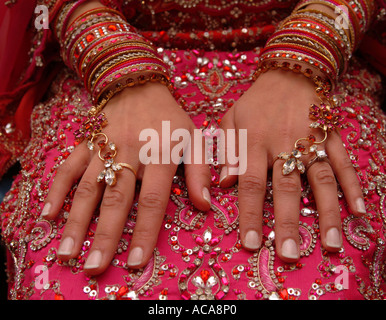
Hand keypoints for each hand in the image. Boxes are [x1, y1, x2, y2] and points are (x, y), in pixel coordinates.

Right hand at [42, 82, 210, 274]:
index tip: (135, 262)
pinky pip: (69, 167)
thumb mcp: (194, 137)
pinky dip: (57, 189)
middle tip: (93, 266)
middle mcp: (130, 152)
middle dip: (105, 235)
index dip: (144, 232)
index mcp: (160, 154)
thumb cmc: (169, 117)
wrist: (137, 83)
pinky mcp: (86, 142)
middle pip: (116, 199)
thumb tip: (205, 205)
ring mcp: (104, 147)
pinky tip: (48, 214)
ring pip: (88, 187)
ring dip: (77, 220)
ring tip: (67, 251)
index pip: (152, 200)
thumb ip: (200, 171)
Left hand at [219, 70, 364, 261]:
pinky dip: (353, 186)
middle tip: (290, 254)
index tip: (251, 244)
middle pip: (286, 187)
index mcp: (254, 141)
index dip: (250, 215)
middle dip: (288, 222)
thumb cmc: (254, 102)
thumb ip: (226, 149)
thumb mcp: (231, 119)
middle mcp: (283, 143)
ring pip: (321, 179)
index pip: (250, 183)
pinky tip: (360, 210)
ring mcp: (311, 139)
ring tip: (331, 244)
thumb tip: (224, 183)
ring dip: (327, 212)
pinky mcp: (331, 136)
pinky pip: (344, 162)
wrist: (288, 72)